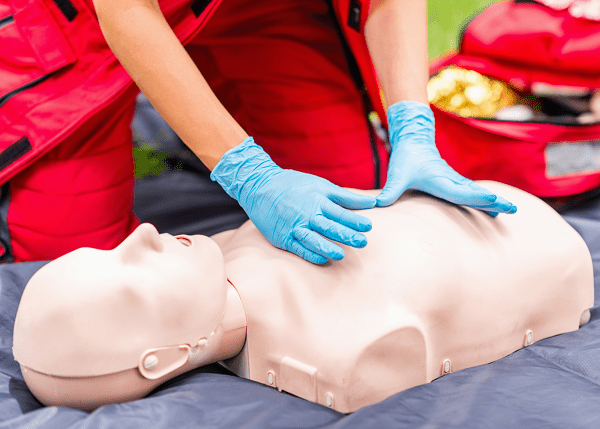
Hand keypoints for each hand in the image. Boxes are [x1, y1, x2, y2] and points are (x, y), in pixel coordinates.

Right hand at [211, 137, 375, 263]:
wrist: (259, 186)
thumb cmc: (293, 185)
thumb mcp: (320, 185)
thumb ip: (345, 197)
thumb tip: (372, 203)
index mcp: (316, 200)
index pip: (339, 213)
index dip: (355, 220)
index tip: (368, 226)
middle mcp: (306, 214)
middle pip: (329, 227)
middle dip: (346, 235)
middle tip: (362, 242)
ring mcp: (293, 227)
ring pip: (313, 239)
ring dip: (327, 247)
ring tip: (341, 254)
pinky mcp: (282, 237)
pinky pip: (298, 248)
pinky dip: (310, 254)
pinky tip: (322, 259)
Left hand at [376, 101, 516, 216]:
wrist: (414, 140)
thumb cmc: (406, 159)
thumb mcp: (396, 176)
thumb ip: (389, 191)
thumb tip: (377, 205)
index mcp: (439, 180)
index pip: (460, 192)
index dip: (475, 197)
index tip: (492, 200)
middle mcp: (450, 181)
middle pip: (475, 193)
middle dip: (493, 201)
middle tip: (511, 208)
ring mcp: (454, 181)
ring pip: (476, 192)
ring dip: (493, 201)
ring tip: (510, 210)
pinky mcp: (454, 182)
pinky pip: (472, 192)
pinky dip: (485, 200)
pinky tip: (494, 210)